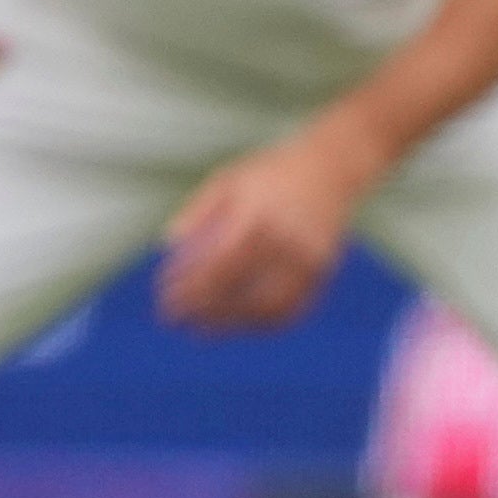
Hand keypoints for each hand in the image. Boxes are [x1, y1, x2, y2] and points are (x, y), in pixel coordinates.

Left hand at [156, 123, 374, 332]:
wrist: (331, 167)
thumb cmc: (269, 174)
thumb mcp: (227, 179)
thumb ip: (197, 211)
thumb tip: (167, 245)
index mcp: (258, 216)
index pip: (218, 266)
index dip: (190, 290)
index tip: (165, 299)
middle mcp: (286, 240)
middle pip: (240, 291)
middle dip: (203, 312)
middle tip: (175, 320)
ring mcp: (309, 259)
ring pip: (268, 308)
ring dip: (233, 325)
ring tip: (203, 331)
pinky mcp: (324, 271)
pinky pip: (294, 309)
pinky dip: (265, 324)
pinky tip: (240, 325)